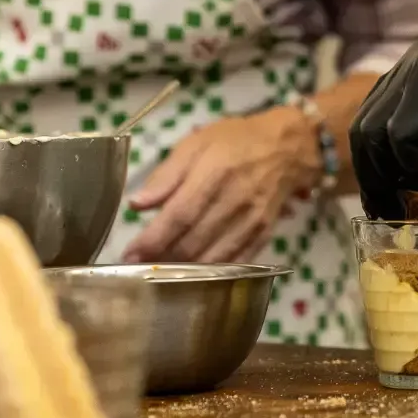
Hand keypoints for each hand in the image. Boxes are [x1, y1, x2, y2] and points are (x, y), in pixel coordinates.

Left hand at [122, 107, 319, 263]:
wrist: (287, 148)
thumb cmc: (235, 141)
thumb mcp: (196, 143)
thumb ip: (166, 175)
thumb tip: (136, 205)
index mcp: (215, 173)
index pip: (179, 215)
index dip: (153, 239)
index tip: (130, 255)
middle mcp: (235, 201)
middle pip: (194, 241)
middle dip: (162, 259)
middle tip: (139, 267)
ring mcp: (252, 222)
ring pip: (213, 258)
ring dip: (184, 272)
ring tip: (161, 272)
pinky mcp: (264, 235)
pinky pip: (235, 262)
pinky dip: (212, 273)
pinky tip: (193, 276)